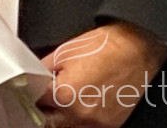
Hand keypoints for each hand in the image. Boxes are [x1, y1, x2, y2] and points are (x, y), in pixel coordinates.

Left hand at [38, 22, 166, 126]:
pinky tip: (81, 106)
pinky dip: (79, 121)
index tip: (30, 92)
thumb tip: (32, 78)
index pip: (34, 103)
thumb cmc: (105, 46)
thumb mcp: (65, 51)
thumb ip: (43, 68)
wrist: (136, 49)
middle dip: (44, 110)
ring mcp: (95, 124)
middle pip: (48, 122)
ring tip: (66, 100)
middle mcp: (78, 115)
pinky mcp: (109, 127)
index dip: (30, 95)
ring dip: (60, 118)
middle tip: (45, 98)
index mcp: (64, 95)